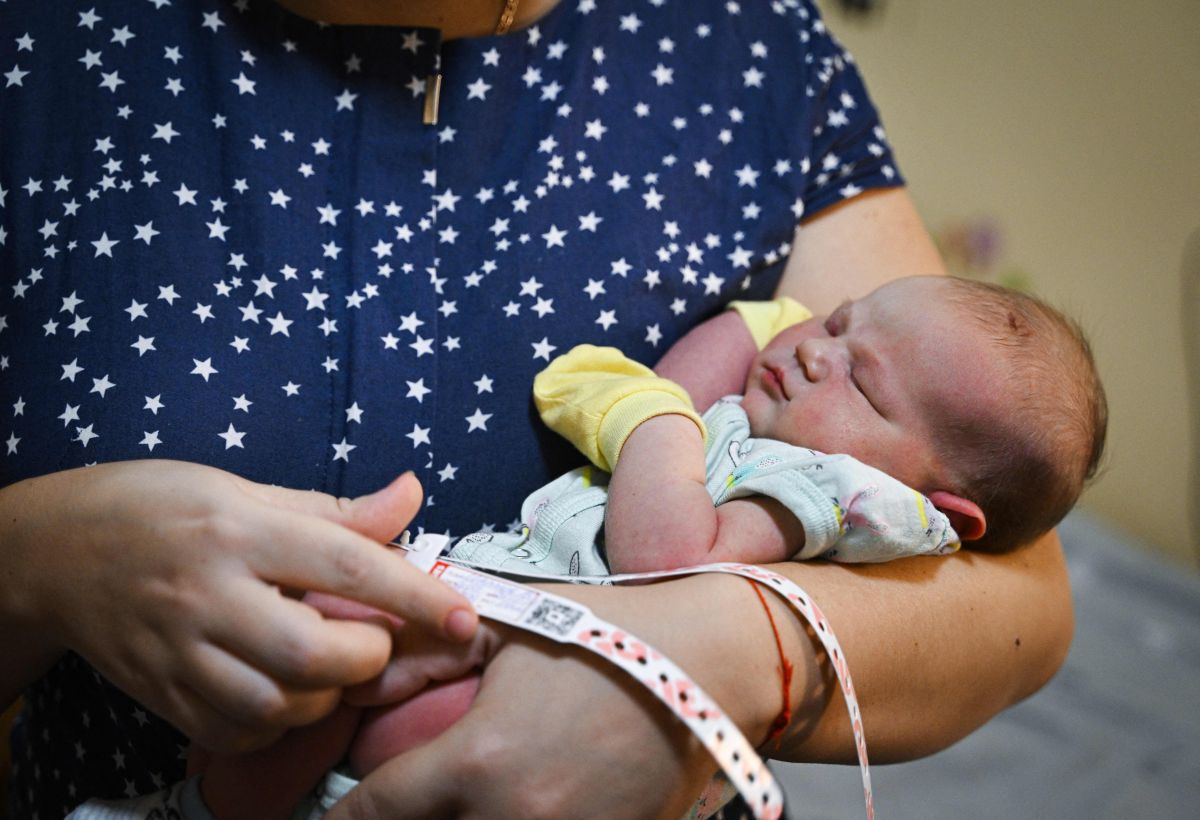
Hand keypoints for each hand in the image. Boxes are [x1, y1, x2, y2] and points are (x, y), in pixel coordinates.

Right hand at [2, 460, 476, 752]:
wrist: (54, 551)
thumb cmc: (161, 506)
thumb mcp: (245, 488)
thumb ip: (334, 509)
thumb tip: (412, 494)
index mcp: (240, 528)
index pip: (346, 563)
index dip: (414, 593)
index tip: (462, 616)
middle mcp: (208, 593)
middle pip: (313, 653)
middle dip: (366, 656)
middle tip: (370, 637)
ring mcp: (179, 652)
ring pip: (276, 706)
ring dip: (325, 694)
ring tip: (326, 663)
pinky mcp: (162, 694)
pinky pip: (238, 732)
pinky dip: (280, 722)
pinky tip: (284, 689)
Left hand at [325, 576, 779, 819]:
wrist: (710, 663)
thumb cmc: (604, 635)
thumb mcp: (505, 626)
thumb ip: (424, 651)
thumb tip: (359, 673)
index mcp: (477, 760)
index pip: (373, 814)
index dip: (341, 819)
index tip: (332, 816)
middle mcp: (512, 818)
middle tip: (403, 804)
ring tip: (463, 803)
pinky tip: (518, 806)